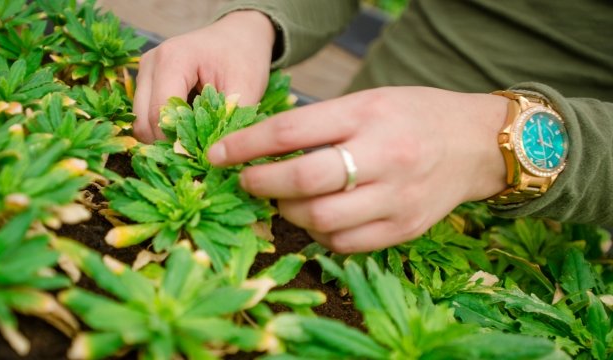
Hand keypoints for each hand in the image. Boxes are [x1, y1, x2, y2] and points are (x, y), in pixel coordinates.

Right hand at [133, 10, 274, 142]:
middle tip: (196, 154)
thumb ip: (229, 120)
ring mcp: (144, 71)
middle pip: (144, 119)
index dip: (177, 140)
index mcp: (173, 59)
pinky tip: (185, 130)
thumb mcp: (246, 87)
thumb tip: (216, 156)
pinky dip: (161, 128)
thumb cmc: (243, 57)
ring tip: (192, 142)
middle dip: (168, 142)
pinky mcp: (145, 80)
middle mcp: (151, 63)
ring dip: (163, 136)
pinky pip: (144, 115)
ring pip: (140, 120)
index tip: (201, 156)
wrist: (238, 36)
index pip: (162, 112)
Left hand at [207, 87, 509, 252]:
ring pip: (321, 219)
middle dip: (261, 184)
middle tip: (246, 182)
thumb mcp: (366, 102)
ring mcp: (397, 197)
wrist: (474, 144)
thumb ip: (318, 124)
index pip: (290, 131)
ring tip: (286, 200)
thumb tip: (258, 149)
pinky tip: (318, 218)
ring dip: (289, 213)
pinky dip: (320, 234)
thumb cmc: (410, 116)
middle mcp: (384, 156)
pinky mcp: (405, 228)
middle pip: (304, 179)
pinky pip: (345, 244)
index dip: (245, 146)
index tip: (217, 154)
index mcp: (367, 114)